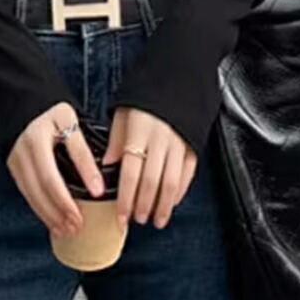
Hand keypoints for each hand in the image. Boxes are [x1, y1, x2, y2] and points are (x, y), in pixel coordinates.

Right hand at [6, 102, 105, 237]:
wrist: (21, 98)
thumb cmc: (50, 110)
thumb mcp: (69, 122)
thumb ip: (82, 152)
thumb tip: (97, 186)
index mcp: (36, 141)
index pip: (52, 177)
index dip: (68, 197)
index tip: (85, 210)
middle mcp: (22, 154)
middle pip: (39, 191)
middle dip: (58, 212)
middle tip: (77, 227)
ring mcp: (14, 161)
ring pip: (30, 195)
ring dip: (48, 215)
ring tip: (66, 230)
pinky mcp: (13, 166)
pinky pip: (26, 192)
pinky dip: (39, 207)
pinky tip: (51, 218)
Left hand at [102, 106, 197, 229]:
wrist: (177, 79)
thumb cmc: (145, 98)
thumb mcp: (122, 113)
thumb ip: (115, 141)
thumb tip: (106, 166)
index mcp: (140, 131)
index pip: (130, 172)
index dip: (125, 199)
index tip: (121, 216)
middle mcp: (161, 140)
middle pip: (152, 182)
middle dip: (143, 206)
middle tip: (136, 220)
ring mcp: (180, 144)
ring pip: (172, 183)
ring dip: (163, 206)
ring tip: (156, 220)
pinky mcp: (194, 146)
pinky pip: (188, 175)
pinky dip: (180, 193)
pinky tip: (172, 203)